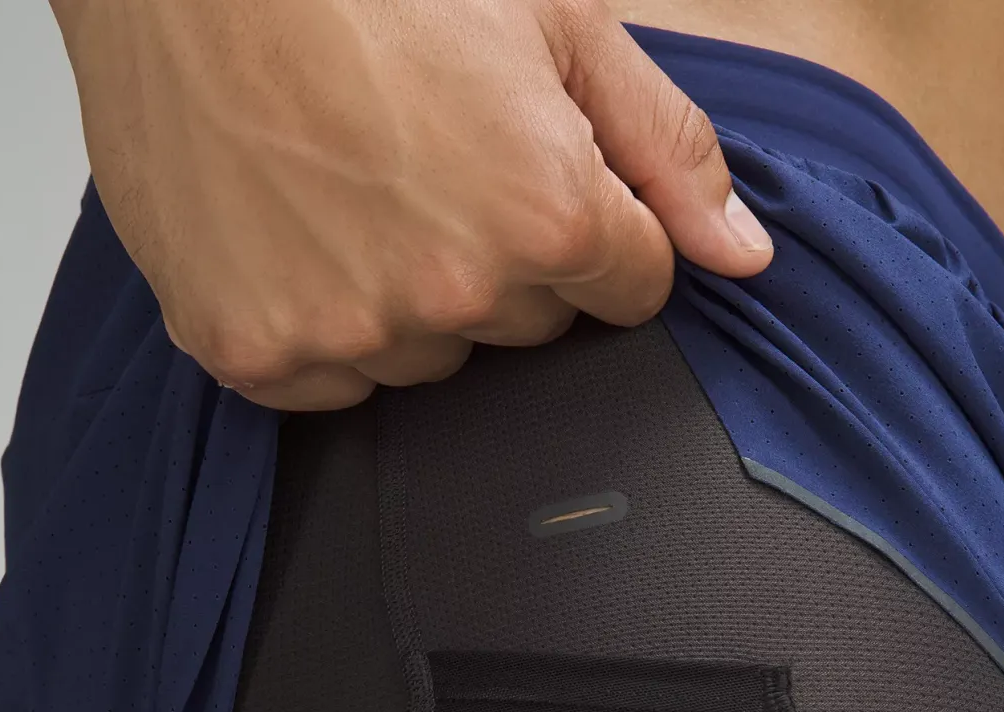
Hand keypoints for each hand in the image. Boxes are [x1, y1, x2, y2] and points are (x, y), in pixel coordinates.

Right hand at [51, 0, 773, 409]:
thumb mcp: (556, 19)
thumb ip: (666, 148)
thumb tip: (745, 257)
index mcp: (546, 214)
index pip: (631, 288)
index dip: (595, 228)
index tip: (538, 174)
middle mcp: (454, 294)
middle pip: (529, 329)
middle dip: (504, 258)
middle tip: (425, 156)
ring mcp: (350, 332)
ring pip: (430, 358)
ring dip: (409, 295)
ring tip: (347, 182)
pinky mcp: (258, 354)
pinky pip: (333, 382)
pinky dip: (320, 322)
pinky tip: (295, 232)